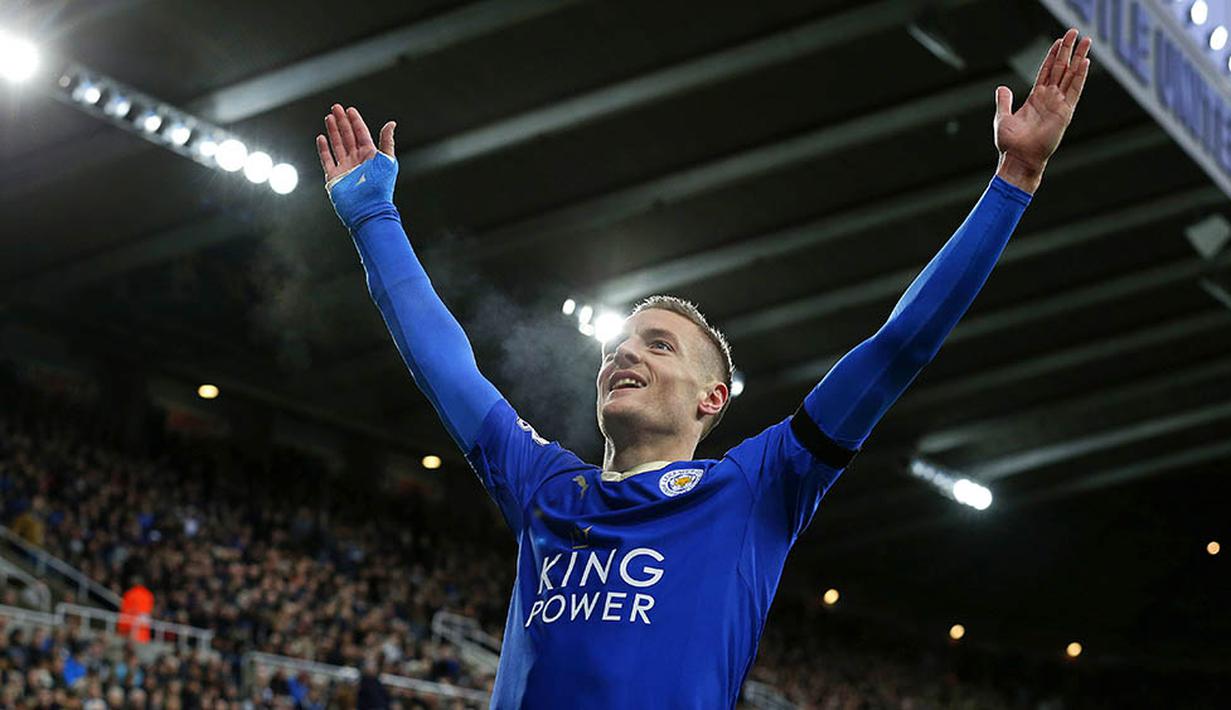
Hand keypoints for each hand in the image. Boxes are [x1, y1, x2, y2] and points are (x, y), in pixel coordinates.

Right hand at [315, 104, 395, 186]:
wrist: (367, 209)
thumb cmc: (380, 187)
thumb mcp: (388, 161)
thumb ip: (387, 141)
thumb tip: (391, 124)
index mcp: (370, 156)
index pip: (361, 133)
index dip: (356, 121)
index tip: (350, 109)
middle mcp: (357, 160)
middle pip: (348, 136)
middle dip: (342, 121)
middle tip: (336, 107)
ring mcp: (345, 168)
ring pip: (337, 145)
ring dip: (333, 131)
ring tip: (328, 117)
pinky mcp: (334, 177)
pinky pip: (327, 160)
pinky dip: (323, 149)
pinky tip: (321, 138)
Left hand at [994, 29, 1091, 192]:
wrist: (1019, 158)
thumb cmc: (1010, 143)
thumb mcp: (1003, 118)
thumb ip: (1004, 102)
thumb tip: (1002, 88)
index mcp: (1036, 98)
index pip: (1047, 71)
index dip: (1053, 56)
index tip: (1059, 41)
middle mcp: (1049, 99)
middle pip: (1062, 68)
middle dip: (1068, 50)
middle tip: (1075, 32)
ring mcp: (1059, 104)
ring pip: (1071, 75)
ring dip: (1078, 58)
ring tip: (1086, 41)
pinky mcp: (1065, 112)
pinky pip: (1074, 91)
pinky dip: (1080, 76)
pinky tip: (1085, 62)